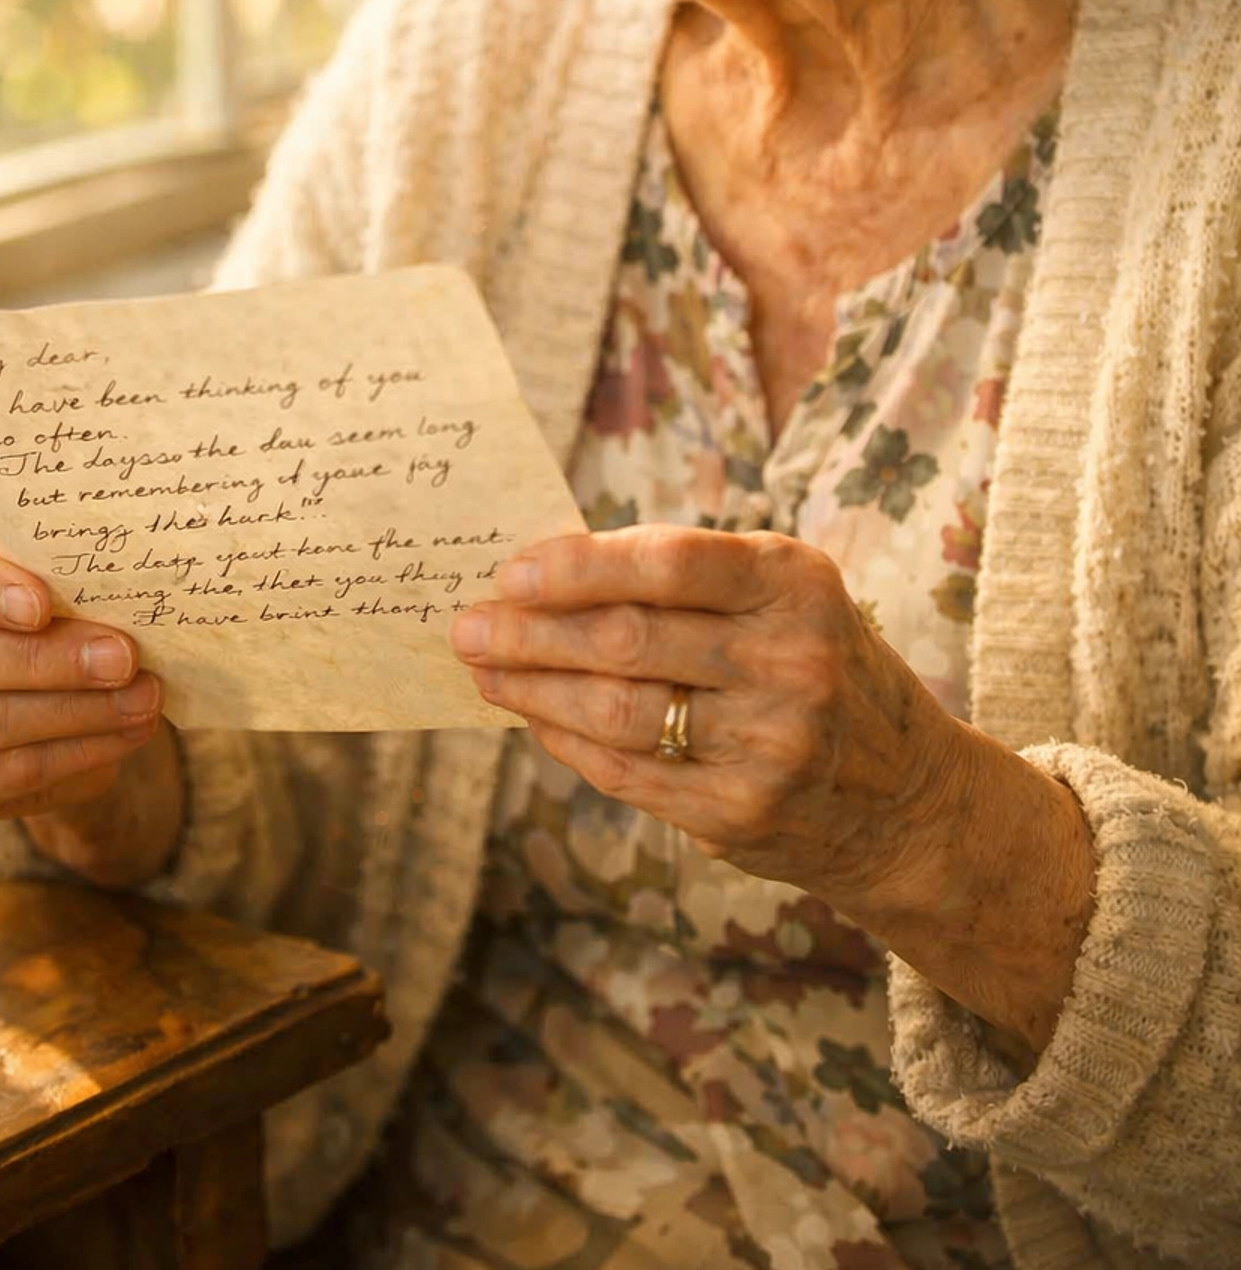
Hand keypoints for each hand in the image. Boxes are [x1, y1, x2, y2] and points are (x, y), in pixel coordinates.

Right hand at [0, 518, 164, 825]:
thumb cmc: (18, 586)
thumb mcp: (22, 556)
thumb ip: (47, 563)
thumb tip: (121, 587)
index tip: (42, 605)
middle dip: (49, 663)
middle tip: (123, 660)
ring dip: (71, 718)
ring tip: (140, 702)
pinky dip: (66, 760)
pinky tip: (118, 739)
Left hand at [449, 524, 964, 916]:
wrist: (908, 798)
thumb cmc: (818, 665)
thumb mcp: (783, 597)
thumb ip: (686, 580)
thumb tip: (547, 575)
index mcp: (794, 583)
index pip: (666, 563)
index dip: (577, 566)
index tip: (509, 570)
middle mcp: (789, 660)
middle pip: (628, 639)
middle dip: (529, 632)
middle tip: (467, 625)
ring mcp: (768, 744)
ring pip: (616, 711)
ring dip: (533, 690)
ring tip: (485, 671)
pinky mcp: (741, 812)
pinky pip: (627, 773)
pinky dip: (568, 742)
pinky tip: (535, 719)